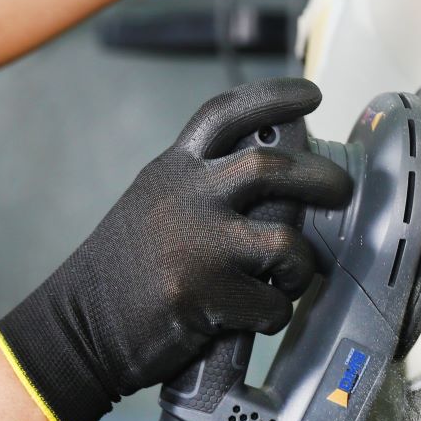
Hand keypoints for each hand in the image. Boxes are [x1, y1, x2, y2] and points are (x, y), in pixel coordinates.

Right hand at [0, 78, 350, 420]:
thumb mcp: (154, 207)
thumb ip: (202, 188)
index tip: (312, 94)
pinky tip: (257, 318)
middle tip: (341, 191)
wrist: (78, 326)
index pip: (225, 113)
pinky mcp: (201, 293)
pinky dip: (275, 314)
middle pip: (273, 168)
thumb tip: (272, 183)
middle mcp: (186, 197)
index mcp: (175, 171)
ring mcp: (195, 244)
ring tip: (290, 278)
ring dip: (300, 265)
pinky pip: (271, 305)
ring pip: (285, 242)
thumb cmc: (124, 271)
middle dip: (322, 178)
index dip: (274, 96)